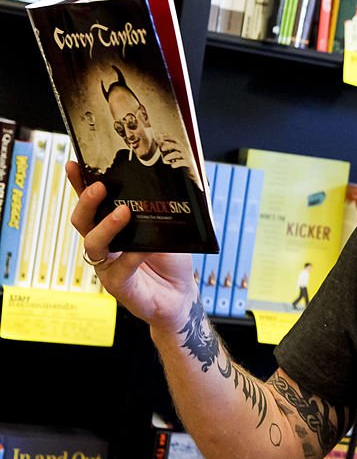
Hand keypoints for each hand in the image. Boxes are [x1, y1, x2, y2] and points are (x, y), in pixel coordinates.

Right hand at [67, 160, 197, 331]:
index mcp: (113, 227)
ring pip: (94, 243)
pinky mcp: (118, 285)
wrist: (181, 295)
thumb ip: (158, 213)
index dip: (80, 184)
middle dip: (87, 201)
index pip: (92, 203)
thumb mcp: (168, 230)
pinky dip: (132, 257)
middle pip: (83, 220)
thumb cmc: (172, 260)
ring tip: (123, 212)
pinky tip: (143, 249)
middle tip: (100, 187)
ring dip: (107, 226)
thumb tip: (161, 187)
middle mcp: (105, 244)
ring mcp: (108, 265)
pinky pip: (120, 269)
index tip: (74, 164)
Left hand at [157, 136, 198, 183]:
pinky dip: (177, 163)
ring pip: (177, 154)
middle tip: (161, 148)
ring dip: (170, 155)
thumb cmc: (182, 162)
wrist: (193, 172)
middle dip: (168, 145)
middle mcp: (184, 150)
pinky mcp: (189, 164)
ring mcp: (187, 157)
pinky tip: (172, 165)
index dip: (168, 137)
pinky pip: (182, 162)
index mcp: (181, 147)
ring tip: (164, 159)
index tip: (161, 137)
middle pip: (176, 145)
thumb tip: (160, 146)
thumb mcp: (176, 155)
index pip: (175, 140)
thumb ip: (169, 151)